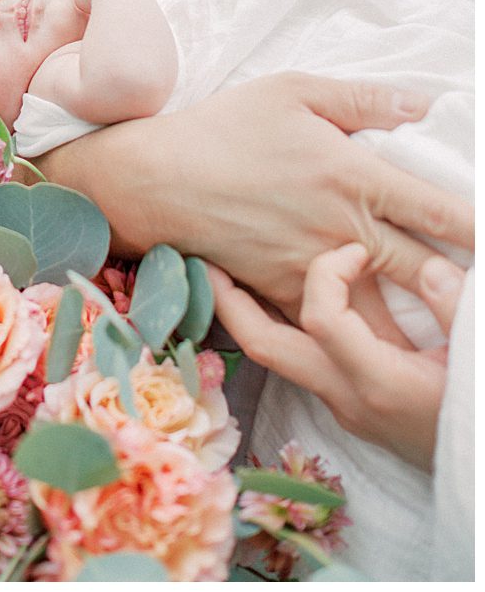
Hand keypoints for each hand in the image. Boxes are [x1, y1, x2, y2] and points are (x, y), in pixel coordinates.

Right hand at [38, 72, 473, 317]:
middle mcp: (341, 229)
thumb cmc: (225, 126)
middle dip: (461, 294)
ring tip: (447, 346)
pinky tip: (386, 356)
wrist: (156, 179)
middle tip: (478, 305)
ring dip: (421, 332)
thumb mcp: (293, 90)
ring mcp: (313, 269)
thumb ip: (363, 97)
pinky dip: (362, 344)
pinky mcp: (284, 293)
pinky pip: (332, 327)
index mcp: (353, 176)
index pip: (437, 210)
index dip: (478, 230)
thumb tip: (424, 102)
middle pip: (424, 274)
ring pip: (386, 316)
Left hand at [209, 244, 465, 470]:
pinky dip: (282, 322)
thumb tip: (431, 268)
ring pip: (277, 355)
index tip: (358, 247)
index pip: (322, 315)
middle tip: (208, 254)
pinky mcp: (351, 406)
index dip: (330, 269)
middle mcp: (349, 398)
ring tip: (228, 264)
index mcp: (379, 383)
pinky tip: (281, 290)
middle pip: (264, 346)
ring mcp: (345, 406)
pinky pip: (300, 359)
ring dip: (249, 310)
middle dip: (229, 298)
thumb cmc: (481, 418)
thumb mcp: (478, 360)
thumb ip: (455, 311)